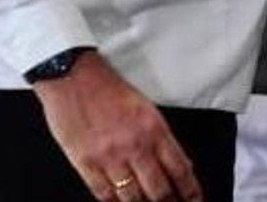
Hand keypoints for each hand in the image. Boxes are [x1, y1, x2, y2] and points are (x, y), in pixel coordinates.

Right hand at [34, 51, 201, 200]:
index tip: (194, 200)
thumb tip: (175, 166)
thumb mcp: (145, 108)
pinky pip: (104, 194)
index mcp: (154, 128)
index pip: (180, 169)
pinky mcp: (86, 163)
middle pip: (159, 190)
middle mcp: (135, 145)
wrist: (73, 76)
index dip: (190, 192)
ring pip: (133, 198)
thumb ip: (160, 138)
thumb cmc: (107, 88)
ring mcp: (109, 157)